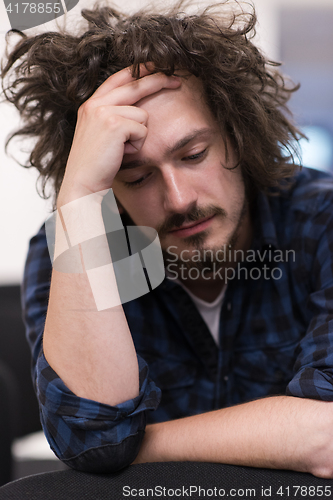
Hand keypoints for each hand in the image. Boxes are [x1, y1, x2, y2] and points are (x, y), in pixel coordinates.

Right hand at [58, 66, 180, 204]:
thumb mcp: (101, 135)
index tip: (157, 67)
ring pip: (142, 115)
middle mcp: (95, 104)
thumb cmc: (97, 167)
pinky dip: (138, 145)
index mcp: (90, 105)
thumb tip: (140, 109)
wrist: (83, 186)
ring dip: (139, 136)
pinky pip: (142, 130)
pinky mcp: (114, 124)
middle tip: (178, 80)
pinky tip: (122, 154)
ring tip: (122, 150)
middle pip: (135, 84)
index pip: (118, 79)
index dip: (139, 71)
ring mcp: (103, 112)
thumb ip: (114, 117)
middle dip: (159, 80)